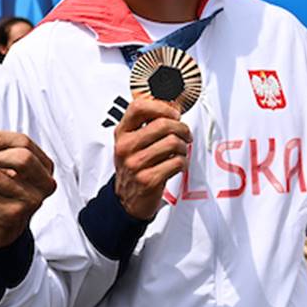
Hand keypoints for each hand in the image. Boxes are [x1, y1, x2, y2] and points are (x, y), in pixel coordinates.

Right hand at [112, 96, 191, 219]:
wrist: (126, 200)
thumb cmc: (134, 167)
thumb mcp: (132, 143)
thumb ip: (148, 124)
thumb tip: (174, 106)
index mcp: (122, 133)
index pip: (138, 107)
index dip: (161, 107)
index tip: (173, 114)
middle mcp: (126, 147)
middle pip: (162, 124)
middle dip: (181, 128)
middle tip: (185, 134)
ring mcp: (136, 164)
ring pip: (172, 143)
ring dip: (183, 147)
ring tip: (180, 152)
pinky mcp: (148, 180)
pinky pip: (176, 162)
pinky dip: (183, 163)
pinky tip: (178, 164)